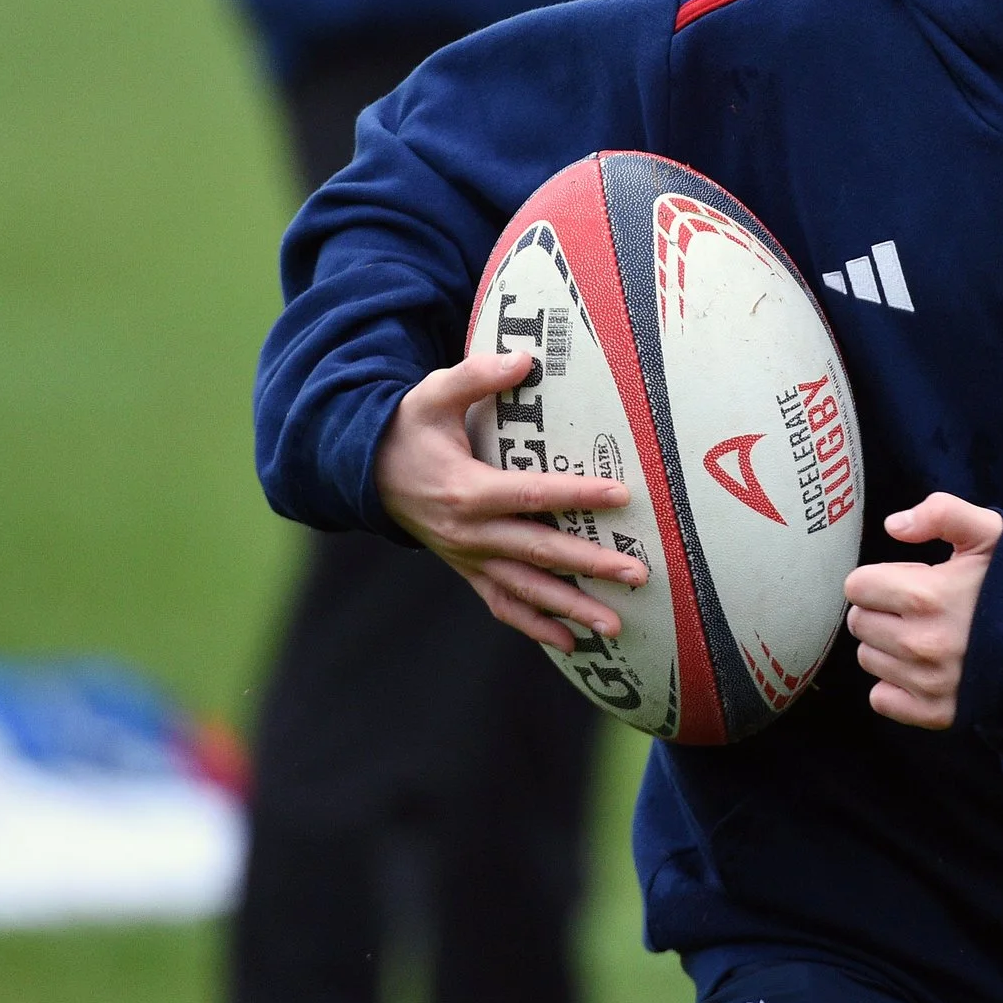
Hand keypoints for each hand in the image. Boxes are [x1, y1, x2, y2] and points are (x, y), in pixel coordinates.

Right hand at [375, 349, 646, 650]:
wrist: (364, 473)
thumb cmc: (408, 429)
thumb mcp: (434, 393)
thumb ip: (477, 376)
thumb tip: (524, 360)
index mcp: (467, 489)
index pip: (531, 494)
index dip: (576, 494)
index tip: (621, 495)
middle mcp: (469, 532)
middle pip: (538, 551)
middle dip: (589, 565)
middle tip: (637, 574)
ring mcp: (468, 557)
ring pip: (525, 589)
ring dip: (570, 610)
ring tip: (616, 626)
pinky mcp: (467, 570)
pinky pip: (502, 604)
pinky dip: (535, 626)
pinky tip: (573, 642)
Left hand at [843, 494, 1002, 729]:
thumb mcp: (988, 533)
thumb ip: (941, 512)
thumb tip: (894, 525)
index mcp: (925, 595)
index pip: (856, 586)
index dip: (881, 579)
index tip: (911, 582)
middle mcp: (920, 643)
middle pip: (859, 622)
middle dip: (882, 611)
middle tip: (918, 609)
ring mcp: (926, 682)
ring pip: (868, 659)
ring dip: (888, 647)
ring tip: (926, 636)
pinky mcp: (932, 712)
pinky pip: (881, 698)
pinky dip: (895, 685)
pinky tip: (923, 668)